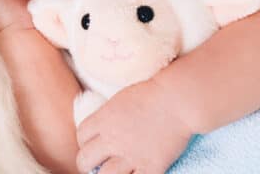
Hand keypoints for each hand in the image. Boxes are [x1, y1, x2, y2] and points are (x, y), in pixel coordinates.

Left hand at [76, 78, 192, 173]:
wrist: (178, 101)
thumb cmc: (153, 93)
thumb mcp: (121, 98)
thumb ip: (108, 115)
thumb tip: (101, 126)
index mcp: (104, 119)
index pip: (81, 136)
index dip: (84, 141)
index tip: (92, 143)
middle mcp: (113, 139)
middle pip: (84, 160)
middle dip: (87, 162)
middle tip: (95, 163)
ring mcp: (131, 155)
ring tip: (112, 172)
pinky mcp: (150, 167)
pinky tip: (134, 173)